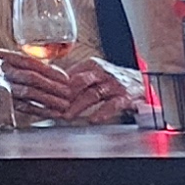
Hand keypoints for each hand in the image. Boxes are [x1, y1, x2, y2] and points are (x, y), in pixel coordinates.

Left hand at [17, 52, 137, 122]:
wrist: (142, 83)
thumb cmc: (111, 80)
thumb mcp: (92, 74)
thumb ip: (73, 78)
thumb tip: (47, 85)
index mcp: (91, 65)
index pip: (69, 75)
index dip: (55, 86)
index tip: (42, 96)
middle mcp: (102, 72)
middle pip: (79, 83)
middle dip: (64, 96)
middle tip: (52, 107)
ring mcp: (114, 84)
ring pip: (93, 94)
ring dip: (78, 106)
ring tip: (67, 116)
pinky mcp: (126, 96)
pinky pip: (113, 104)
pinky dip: (102, 112)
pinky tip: (93, 119)